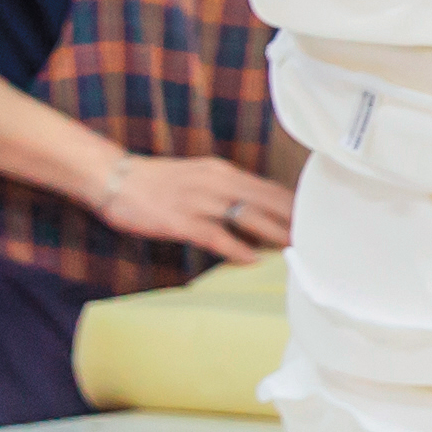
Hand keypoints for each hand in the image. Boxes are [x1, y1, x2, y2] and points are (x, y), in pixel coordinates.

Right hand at [96, 153, 296, 258]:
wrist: (114, 177)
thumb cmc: (156, 181)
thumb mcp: (199, 176)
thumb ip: (226, 190)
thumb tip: (253, 207)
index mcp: (222, 172)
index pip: (269, 188)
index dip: (293, 205)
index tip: (315, 219)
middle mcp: (217, 183)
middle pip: (267, 201)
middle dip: (293, 220)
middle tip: (317, 237)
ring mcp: (200, 202)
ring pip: (248, 217)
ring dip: (275, 233)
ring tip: (296, 248)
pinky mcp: (181, 221)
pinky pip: (216, 236)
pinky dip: (237, 248)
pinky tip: (252, 260)